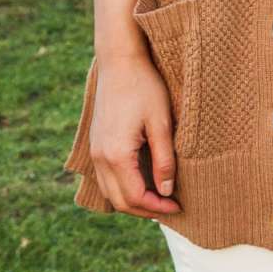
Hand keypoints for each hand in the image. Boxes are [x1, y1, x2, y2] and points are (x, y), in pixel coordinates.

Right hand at [90, 49, 181, 216]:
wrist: (119, 61)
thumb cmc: (144, 87)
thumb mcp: (161, 123)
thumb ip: (163, 160)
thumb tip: (165, 191)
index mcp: (116, 155)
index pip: (135, 197)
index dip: (157, 207)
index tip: (178, 206)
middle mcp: (100, 157)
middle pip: (119, 201)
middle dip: (145, 210)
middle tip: (170, 208)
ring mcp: (95, 150)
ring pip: (109, 192)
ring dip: (132, 201)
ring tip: (158, 199)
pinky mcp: (96, 143)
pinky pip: (105, 177)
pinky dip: (122, 187)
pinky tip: (142, 182)